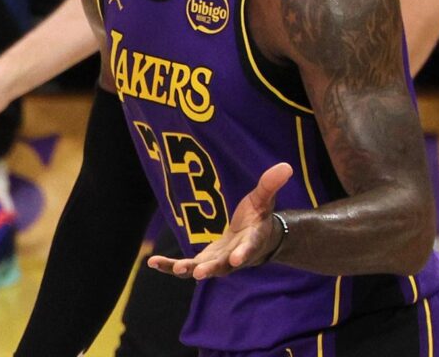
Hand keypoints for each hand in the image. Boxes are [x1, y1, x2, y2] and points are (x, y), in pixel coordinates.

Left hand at [148, 163, 293, 279]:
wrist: (256, 239)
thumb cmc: (259, 217)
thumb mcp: (264, 199)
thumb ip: (270, 184)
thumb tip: (286, 165)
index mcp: (251, 242)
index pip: (249, 248)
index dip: (244, 253)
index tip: (239, 259)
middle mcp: (234, 257)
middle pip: (222, 266)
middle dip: (210, 269)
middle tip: (198, 273)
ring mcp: (218, 262)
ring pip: (201, 270)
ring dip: (186, 270)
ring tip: (174, 268)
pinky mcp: (204, 262)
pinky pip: (186, 267)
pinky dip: (170, 266)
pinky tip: (152, 262)